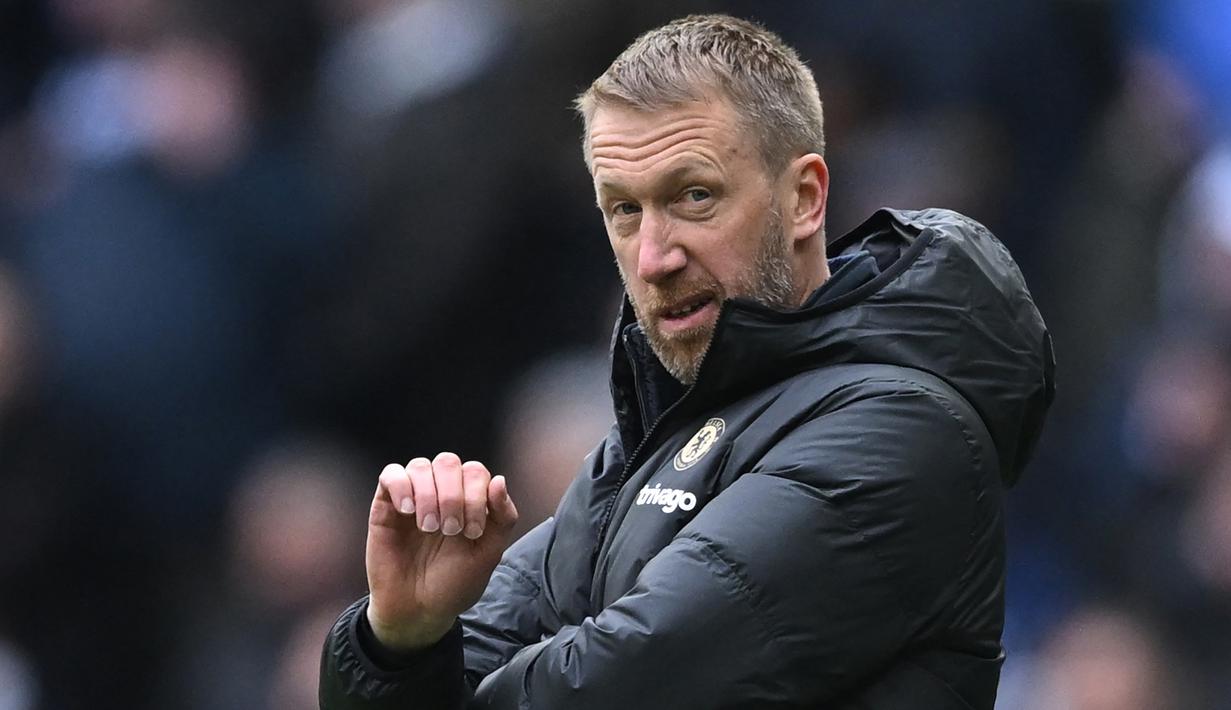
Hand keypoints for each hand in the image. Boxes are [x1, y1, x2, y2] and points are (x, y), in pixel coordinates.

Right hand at [364, 452, 518, 650]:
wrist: (417, 610)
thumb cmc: (454, 582)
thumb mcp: (489, 553)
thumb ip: (503, 517)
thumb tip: (499, 479)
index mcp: (467, 499)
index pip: (475, 471)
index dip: (476, 495)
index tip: (473, 531)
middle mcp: (440, 492)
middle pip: (448, 462)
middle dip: (453, 495)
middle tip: (450, 530)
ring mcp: (412, 496)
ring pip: (421, 466)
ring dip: (429, 494)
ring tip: (429, 527)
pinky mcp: (386, 505)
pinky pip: (390, 474)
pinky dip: (401, 486)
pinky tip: (408, 511)